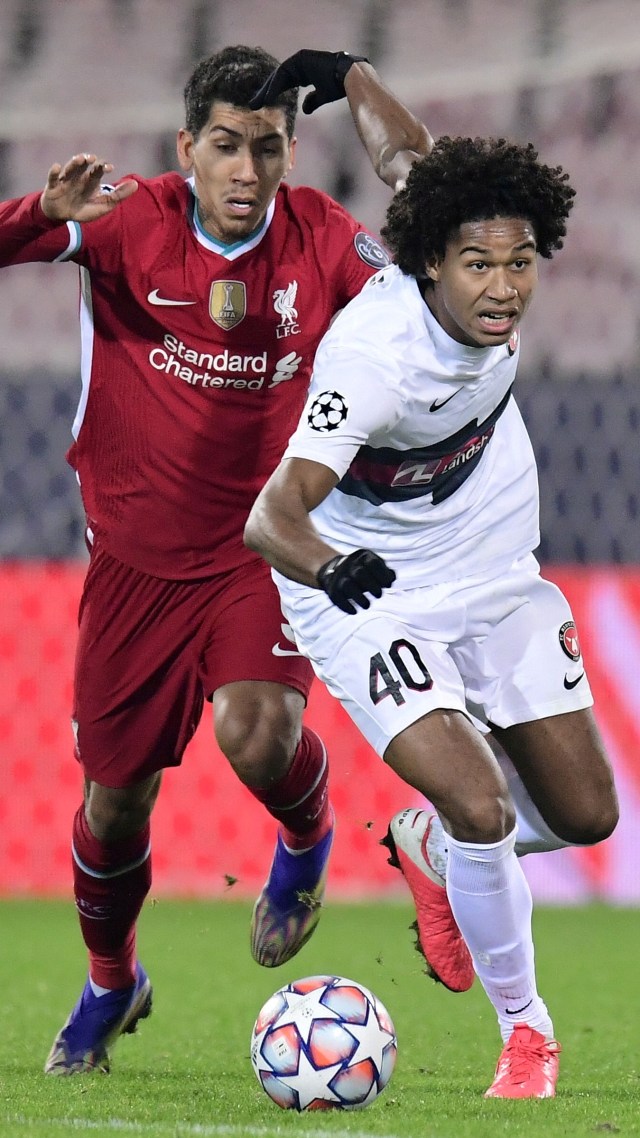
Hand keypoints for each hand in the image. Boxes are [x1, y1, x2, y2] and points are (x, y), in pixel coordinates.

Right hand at [40, 153, 137, 222]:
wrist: (62, 217)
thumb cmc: (83, 208)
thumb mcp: (104, 204)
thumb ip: (119, 195)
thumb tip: (136, 184)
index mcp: (90, 180)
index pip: (98, 169)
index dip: (102, 166)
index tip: (108, 168)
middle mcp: (78, 177)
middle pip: (83, 165)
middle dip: (88, 160)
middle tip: (92, 159)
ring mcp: (65, 180)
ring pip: (70, 168)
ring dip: (75, 163)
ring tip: (81, 159)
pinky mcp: (52, 187)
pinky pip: (52, 178)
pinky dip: (53, 172)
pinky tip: (57, 167)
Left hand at [249, 49, 367, 114]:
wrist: (348, 77)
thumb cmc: (338, 86)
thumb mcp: (322, 97)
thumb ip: (312, 101)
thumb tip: (304, 110)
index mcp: (304, 72)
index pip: (284, 83)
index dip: (273, 93)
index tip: (264, 105)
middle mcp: (300, 64)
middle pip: (278, 79)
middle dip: (265, 92)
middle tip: (253, 105)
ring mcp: (299, 59)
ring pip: (278, 76)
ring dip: (266, 90)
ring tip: (257, 104)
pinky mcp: (300, 58)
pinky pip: (283, 74)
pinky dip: (275, 86)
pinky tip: (268, 98)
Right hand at [317, 549, 395, 613]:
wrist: (336, 569)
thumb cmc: (365, 571)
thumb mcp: (376, 568)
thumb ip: (386, 573)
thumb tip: (392, 578)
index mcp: (363, 557)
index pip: (373, 563)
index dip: (382, 574)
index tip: (388, 585)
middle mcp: (350, 564)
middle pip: (359, 573)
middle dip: (371, 585)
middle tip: (379, 595)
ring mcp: (339, 576)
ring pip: (347, 585)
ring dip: (358, 597)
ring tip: (367, 606)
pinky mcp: (331, 587)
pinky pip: (336, 596)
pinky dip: (345, 605)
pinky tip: (354, 612)